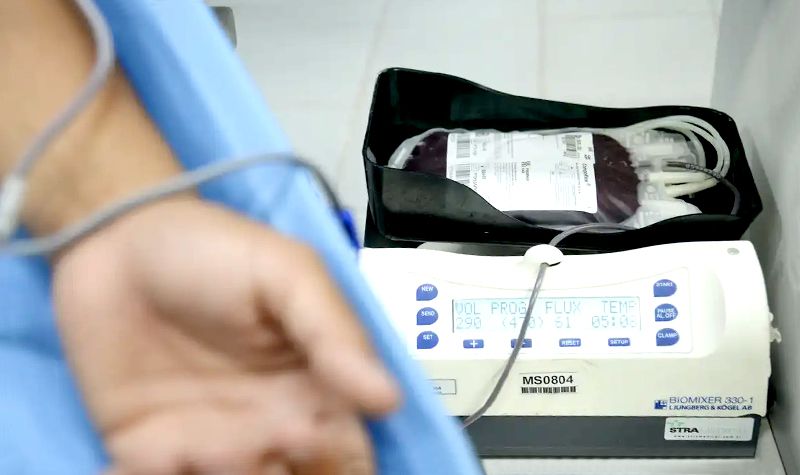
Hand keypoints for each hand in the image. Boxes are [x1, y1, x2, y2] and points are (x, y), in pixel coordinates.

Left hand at [53, 198, 398, 474]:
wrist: (118, 241)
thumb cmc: (213, 250)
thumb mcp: (290, 273)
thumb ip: (336, 333)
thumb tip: (387, 399)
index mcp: (313, 389)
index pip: (346, 456)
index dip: (338, 464)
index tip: (307, 436)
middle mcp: (267, 426)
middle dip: (274, 474)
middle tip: (244, 439)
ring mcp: (208, 444)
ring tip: (192, 440)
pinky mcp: (148, 452)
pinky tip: (155, 448)